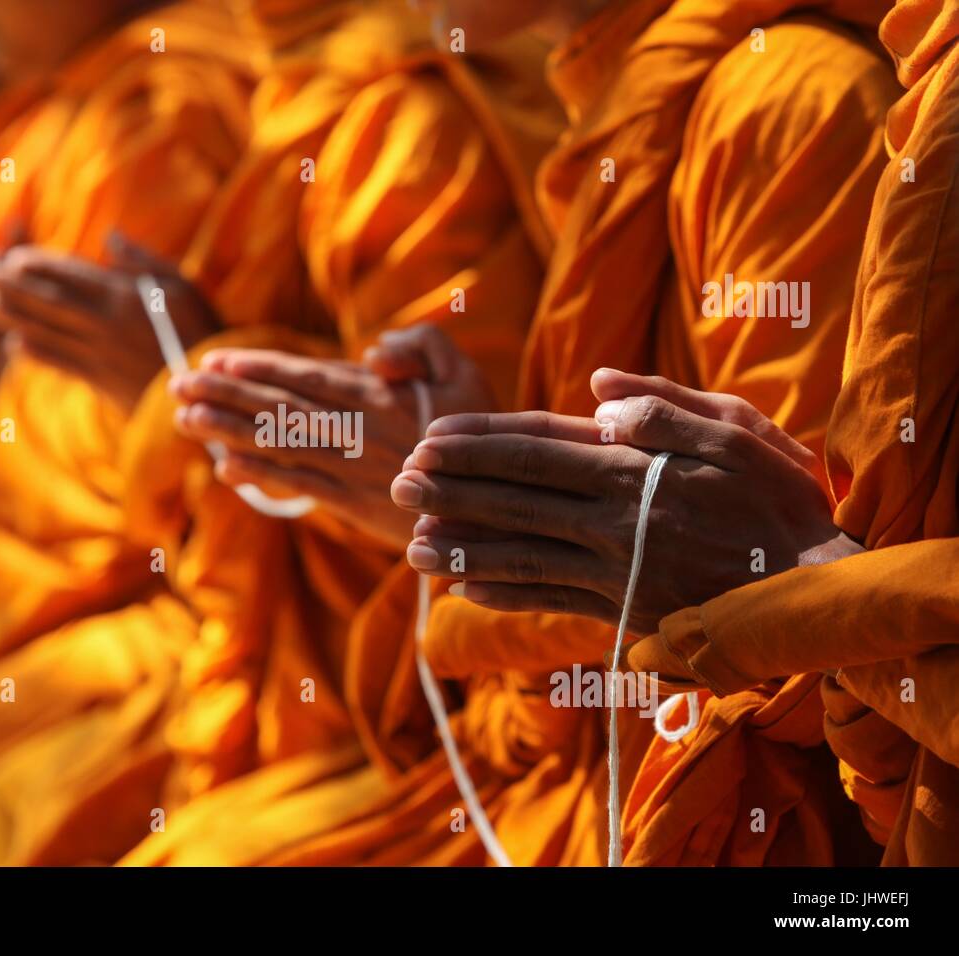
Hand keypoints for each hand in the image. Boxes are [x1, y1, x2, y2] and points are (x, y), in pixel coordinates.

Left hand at [0, 235, 217, 411]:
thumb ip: (145, 262)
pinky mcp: (102, 381)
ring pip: (48, 333)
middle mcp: (107, 324)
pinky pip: (61, 365)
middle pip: (51, 303)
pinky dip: (36, 355)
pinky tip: (14, 345)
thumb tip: (111, 237)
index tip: (13, 258)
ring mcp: (102, 354)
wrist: (208, 389)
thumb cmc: (202, 332)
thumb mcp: (184, 287)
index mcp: (126, 297)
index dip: (39, 266)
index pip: (72, 276)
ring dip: (14, 318)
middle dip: (15, 289)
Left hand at [171, 325, 494, 550]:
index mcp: (376, 397)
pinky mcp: (351, 504)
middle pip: (278, 409)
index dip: (257, 369)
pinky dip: (260, 478)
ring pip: (278, 446)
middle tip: (177, 385)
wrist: (494, 505)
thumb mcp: (465, 375)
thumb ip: (422, 347)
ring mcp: (349, 469)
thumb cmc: (481, 433)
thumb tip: (373, 351)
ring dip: (226, 432)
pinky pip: (298, 487)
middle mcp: (353, 432)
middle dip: (224, 396)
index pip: (304, 378)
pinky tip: (225, 470)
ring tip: (184, 419)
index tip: (215, 361)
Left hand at [393, 370, 846, 633]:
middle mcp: (613, 521)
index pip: (538, 451)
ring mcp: (615, 570)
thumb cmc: (779, 500)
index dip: (479, 445)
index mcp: (635, 470)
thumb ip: (666, 405)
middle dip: (452, 491)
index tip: (429, 439)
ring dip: (463, 550)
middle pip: (516, 501)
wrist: (816, 588)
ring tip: (411, 547)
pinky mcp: (623, 610)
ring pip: (522, 557)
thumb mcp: (738, 430)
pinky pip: (552, 601)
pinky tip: (467, 592)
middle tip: (397, 483)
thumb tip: (598, 388)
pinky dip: (507, 596)